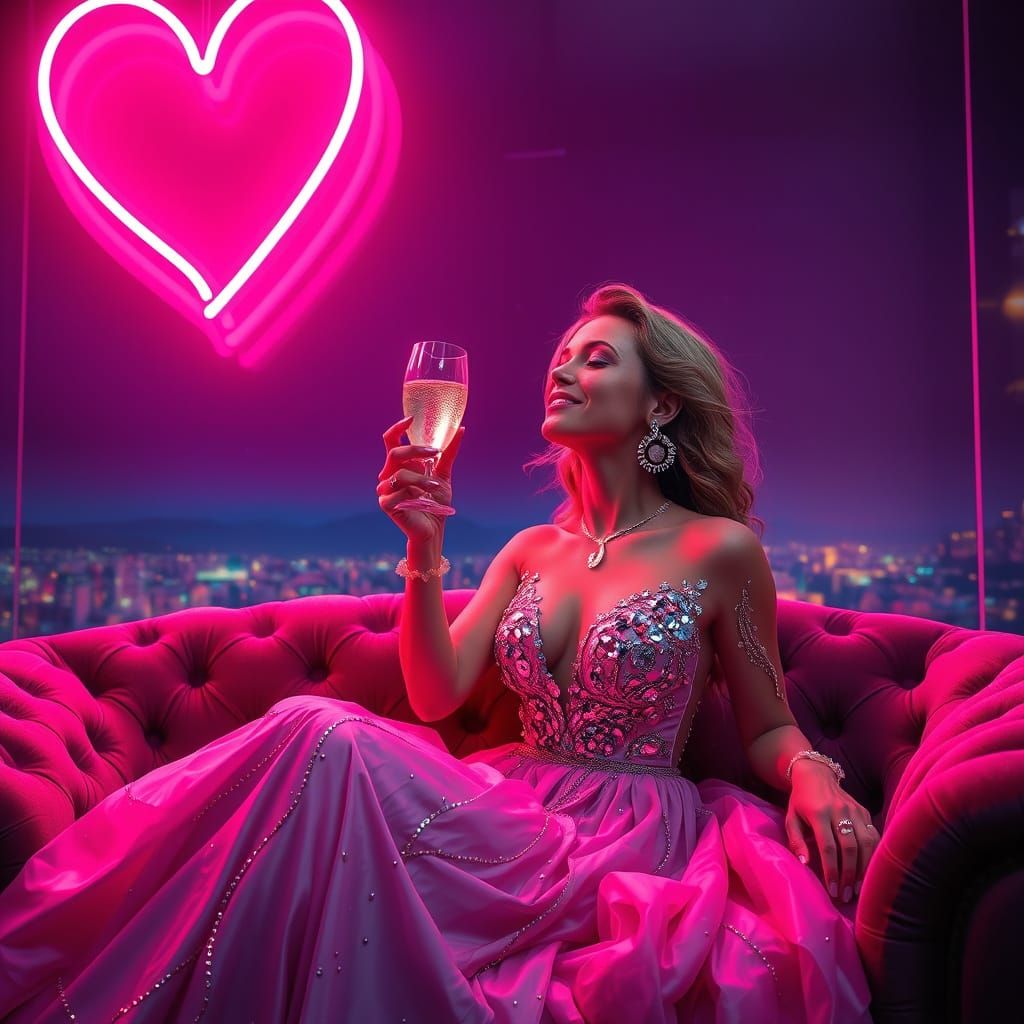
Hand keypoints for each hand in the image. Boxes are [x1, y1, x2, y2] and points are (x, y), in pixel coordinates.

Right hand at [377, 415, 464, 544]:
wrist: (433, 529)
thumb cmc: (435, 503)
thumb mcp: (443, 474)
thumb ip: (448, 453)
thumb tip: (461, 429)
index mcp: (399, 466)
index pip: (391, 441)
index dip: (398, 427)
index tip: (411, 418)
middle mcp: (388, 475)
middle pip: (395, 452)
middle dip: (416, 450)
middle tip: (435, 453)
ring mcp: (385, 490)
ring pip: (400, 473)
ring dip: (422, 478)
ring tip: (435, 486)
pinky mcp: (386, 504)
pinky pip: (399, 490)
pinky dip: (415, 492)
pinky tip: (423, 499)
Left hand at [784, 761, 879, 905]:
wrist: (815, 774)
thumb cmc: (800, 801)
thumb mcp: (791, 819)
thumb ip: (796, 841)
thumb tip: (805, 865)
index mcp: (818, 813)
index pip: (828, 847)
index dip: (832, 871)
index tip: (833, 890)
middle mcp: (839, 811)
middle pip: (849, 848)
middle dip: (850, 874)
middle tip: (848, 895)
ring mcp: (854, 810)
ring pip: (866, 843)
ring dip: (865, 868)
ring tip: (860, 888)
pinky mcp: (864, 810)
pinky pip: (874, 835)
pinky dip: (874, 854)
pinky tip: (871, 870)